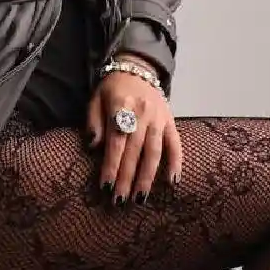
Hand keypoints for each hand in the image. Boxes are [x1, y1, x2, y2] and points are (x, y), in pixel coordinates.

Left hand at [85, 62, 182, 201]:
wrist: (137, 67)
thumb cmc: (112, 89)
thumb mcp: (96, 100)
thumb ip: (94, 123)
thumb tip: (94, 147)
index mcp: (120, 107)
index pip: (115, 143)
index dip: (111, 166)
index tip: (106, 187)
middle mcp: (142, 114)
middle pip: (134, 152)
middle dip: (126, 179)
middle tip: (119, 201)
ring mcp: (158, 119)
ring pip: (154, 152)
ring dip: (147, 177)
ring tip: (140, 198)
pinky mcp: (170, 121)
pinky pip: (175, 144)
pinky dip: (176, 162)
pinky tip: (172, 181)